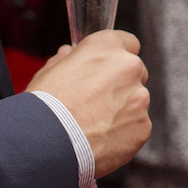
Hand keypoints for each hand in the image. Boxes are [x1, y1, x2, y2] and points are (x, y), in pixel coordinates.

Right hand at [28, 29, 151, 176]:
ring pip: (137, 101)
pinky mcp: (143, 126)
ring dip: (123, 109)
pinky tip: (101, 140)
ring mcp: (139, 97)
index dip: (116, 57)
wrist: (48, 144)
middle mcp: (129, 66)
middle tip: (98, 102)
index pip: (128, 42)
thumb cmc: (45, 105)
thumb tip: (68, 53)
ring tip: (95, 126)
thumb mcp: (49, 72)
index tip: (108, 69)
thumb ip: (66, 59)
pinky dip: (124, 133)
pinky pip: (137, 126)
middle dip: (122, 84)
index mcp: (107, 46)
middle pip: (136, 72)